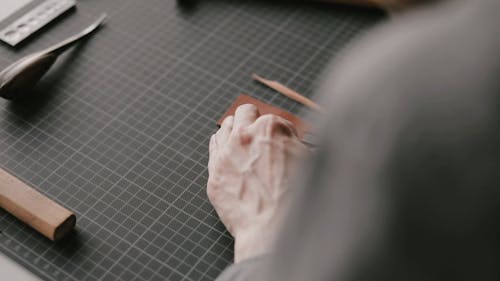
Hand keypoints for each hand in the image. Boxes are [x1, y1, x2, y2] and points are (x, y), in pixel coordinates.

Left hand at [208, 104, 307, 261]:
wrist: (274, 229)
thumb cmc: (296, 199)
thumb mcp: (310, 163)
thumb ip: (299, 147)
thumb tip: (297, 145)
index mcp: (272, 128)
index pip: (275, 119)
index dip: (281, 133)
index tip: (282, 144)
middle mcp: (245, 135)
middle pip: (245, 113)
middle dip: (254, 121)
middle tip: (260, 135)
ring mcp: (226, 153)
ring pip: (226, 127)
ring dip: (235, 131)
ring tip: (244, 144)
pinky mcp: (215, 172)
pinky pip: (213, 147)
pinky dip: (221, 147)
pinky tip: (228, 154)